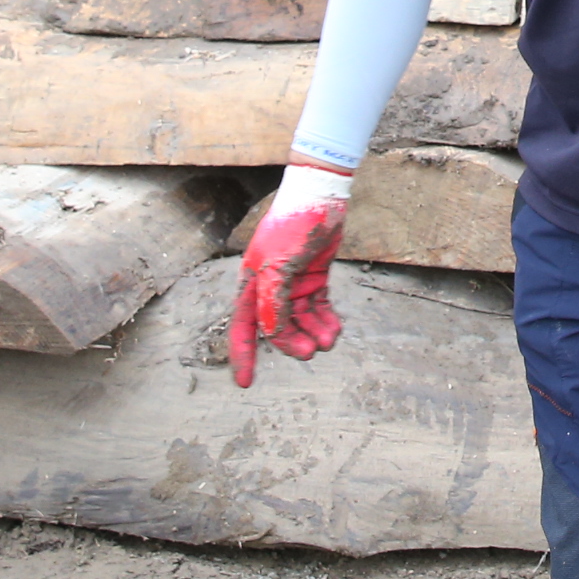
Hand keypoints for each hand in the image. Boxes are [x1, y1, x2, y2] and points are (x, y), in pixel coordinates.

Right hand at [230, 163, 351, 387]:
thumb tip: (268, 332)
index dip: (243, 356)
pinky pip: (318, 307)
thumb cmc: (293, 224)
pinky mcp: (315, 277)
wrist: (321, 194)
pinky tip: (335, 329)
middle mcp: (270, 286)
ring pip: (300, 320)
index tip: (245, 384)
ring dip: (313, 333)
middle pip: (276, 328)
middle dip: (292, 343)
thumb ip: (271, 300)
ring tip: (330, 339)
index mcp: (253, 282)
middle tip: (311, 352)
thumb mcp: (279, 264)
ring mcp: (293, 282)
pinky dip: (326, 320)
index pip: (243, 326)